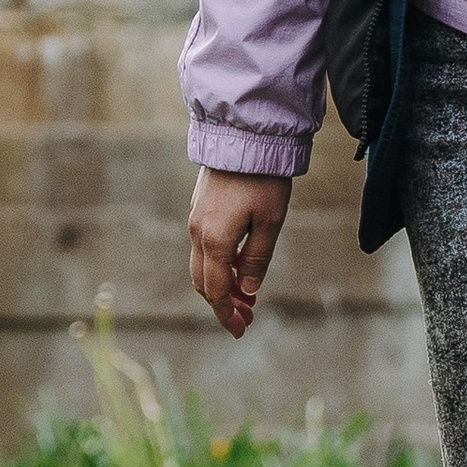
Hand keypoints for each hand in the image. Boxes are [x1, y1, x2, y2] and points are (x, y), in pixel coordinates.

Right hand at [189, 169, 289, 338]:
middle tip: (247, 319)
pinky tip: (239, 266)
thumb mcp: (270, 222)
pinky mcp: (201, 208)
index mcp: (215, 241)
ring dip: (221, 285)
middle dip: (223, 305)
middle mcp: (199, 233)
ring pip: (202, 265)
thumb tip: (247, 290)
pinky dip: (219, 265)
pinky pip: (204, 247)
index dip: (227, 314)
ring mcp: (196, 220)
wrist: (243, 135)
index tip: (240, 331)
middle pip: (203, 282)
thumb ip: (256, 258)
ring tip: (247, 297)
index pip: (216, 290)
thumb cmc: (262, 178)